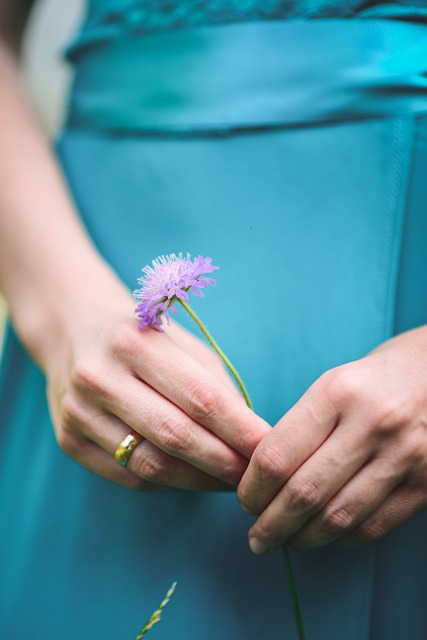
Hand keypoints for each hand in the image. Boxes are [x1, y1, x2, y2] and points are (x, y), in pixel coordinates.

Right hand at [46, 285, 269, 491]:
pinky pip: (129, 477)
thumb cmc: (145, 340)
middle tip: (255, 476)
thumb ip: (216, 388)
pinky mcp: (68, 440)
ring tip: (229, 482)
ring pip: (151, 464)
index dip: (239, 429)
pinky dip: (169, 483)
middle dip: (224, 462)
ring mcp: (78, 411)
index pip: (199, 397)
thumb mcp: (183, 346)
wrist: (74, 332)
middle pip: (175, 435)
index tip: (268, 448)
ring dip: (199, 480)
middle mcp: (99, 376)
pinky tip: (192, 479)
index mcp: (133, 342)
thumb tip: (252, 439)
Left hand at [238, 326, 426, 551]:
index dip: (253, 489)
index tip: (245, 501)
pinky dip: (343, 538)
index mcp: (338, 392)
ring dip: (304, 538)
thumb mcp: (338, 380)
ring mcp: (404, 455)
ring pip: (338, 517)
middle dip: (271, 525)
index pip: (278, 455)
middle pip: (304, 493)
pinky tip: (328, 535)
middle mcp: (372, 424)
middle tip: (257, 538)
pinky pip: (374, 525)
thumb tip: (266, 474)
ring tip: (287, 542)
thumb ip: (305, 425)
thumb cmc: (382, 375)